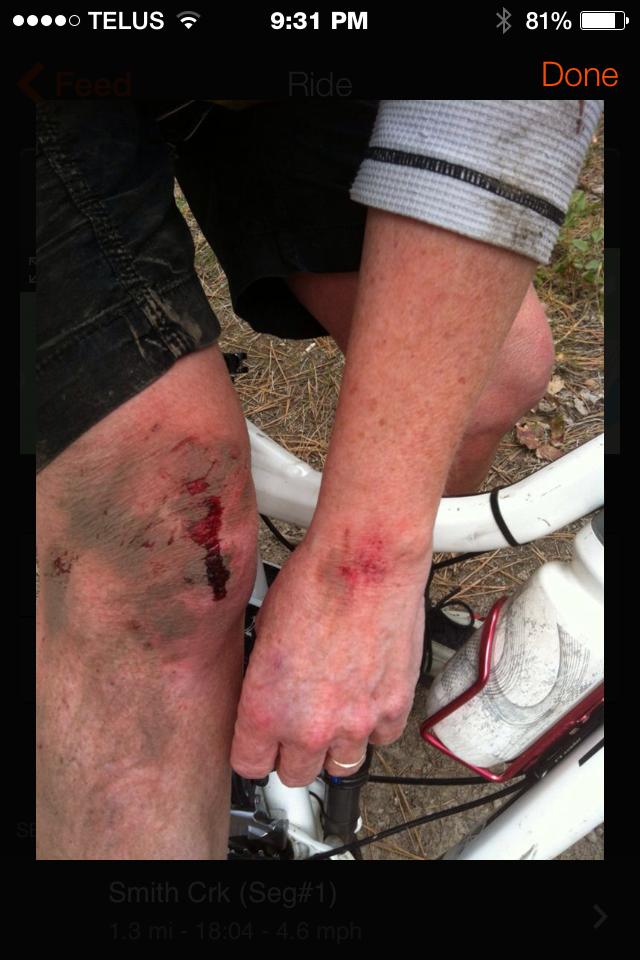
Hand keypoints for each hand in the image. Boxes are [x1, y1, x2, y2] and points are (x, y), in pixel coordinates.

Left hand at [230, 536, 430, 785]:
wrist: (365, 562)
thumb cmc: (314, 581)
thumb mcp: (263, 629)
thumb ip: (267, 675)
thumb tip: (270, 685)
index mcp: (266, 709)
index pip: (250, 766)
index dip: (254, 753)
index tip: (261, 743)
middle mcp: (309, 726)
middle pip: (296, 774)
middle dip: (294, 753)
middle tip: (299, 726)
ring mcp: (356, 722)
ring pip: (342, 764)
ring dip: (336, 744)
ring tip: (336, 711)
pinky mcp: (393, 707)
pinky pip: (382, 737)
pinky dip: (375, 724)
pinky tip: (367, 696)